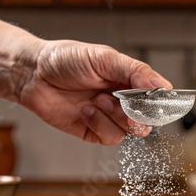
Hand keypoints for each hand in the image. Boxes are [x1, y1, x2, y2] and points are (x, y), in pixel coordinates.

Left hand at [17, 40, 171, 144]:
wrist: (34, 75)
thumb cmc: (65, 60)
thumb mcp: (104, 58)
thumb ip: (135, 71)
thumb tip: (161, 86)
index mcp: (129, 80)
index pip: (155, 96)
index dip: (157, 101)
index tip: (151, 98)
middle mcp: (122, 101)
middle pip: (147, 119)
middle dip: (136, 112)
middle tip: (121, 100)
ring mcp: (109, 118)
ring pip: (131, 130)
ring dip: (114, 115)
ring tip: (96, 99)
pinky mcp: (94, 132)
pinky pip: (110, 137)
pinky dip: (99, 124)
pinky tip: (85, 110)